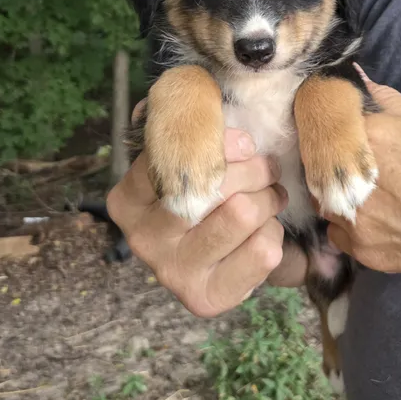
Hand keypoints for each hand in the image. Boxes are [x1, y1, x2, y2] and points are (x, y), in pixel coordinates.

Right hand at [107, 107, 289, 317]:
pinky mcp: (207, 299)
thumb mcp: (194, 140)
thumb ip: (183, 110)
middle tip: (265, 171)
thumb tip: (171, 100)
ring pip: (244, 213)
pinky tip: (262, 232)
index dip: (223, 142)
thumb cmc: (212, 186)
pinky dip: (273, 232)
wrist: (233, 245)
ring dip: (269, 199)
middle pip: (215, 184)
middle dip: (255, 170)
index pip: (177, 155)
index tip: (243, 143)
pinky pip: (263, 250)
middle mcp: (141, 239)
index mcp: (127, 198)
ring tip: (268, 197)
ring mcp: (172, 274)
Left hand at [324, 71, 400, 308]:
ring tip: (372, 191)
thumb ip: (392, 105)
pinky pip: (343, 235)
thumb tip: (363, 82)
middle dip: (333, 160)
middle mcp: (354, 180)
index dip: (338, 125)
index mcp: (372, 136)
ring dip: (340, 194)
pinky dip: (352, 225)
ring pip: (328, 201)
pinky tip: (378, 217)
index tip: (347, 128)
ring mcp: (359, 220)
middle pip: (321, 164)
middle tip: (361, 162)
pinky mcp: (370, 254)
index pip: (331, 123)